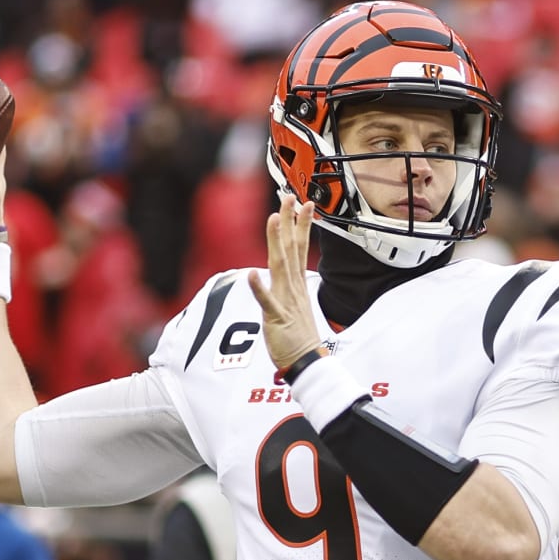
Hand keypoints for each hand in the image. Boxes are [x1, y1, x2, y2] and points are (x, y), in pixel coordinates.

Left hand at [248, 192, 324, 373]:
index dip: (301, 225)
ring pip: (280, 265)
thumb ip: (290, 287)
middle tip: (288, 197)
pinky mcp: (277, 317)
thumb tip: (289, 273)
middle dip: (289, 222)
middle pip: (291, 248)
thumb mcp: (296, 305)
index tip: (303, 204)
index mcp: (297, 284)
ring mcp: (286, 300)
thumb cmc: (299, 336)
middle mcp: (293, 287)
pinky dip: (260, 288)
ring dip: (276, 242)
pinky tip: (252, 274)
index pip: (300, 248)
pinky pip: (267, 301)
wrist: (306, 362)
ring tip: (273, 219)